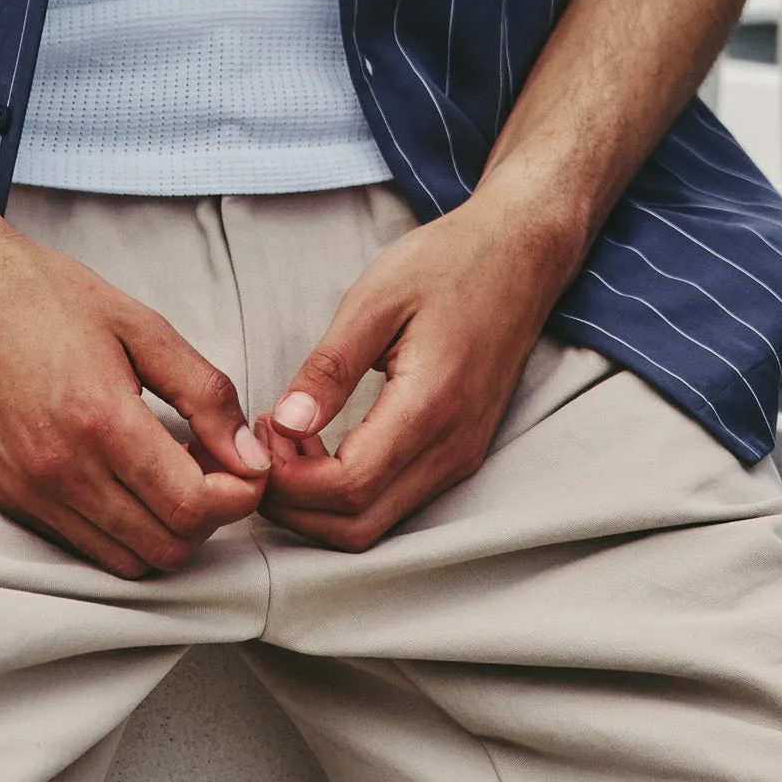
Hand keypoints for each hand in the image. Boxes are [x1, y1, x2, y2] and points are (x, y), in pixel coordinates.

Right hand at [0, 213, 269, 579]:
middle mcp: (60, 471)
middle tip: (210, 463)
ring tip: (168, 468)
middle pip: (166, 547)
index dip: (239, 494)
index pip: (193, 508)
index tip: (246, 462)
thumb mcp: (140, 324)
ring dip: (165, 529)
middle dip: (208, 516)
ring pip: (126, 561)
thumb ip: (204, 392)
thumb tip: (250, 456)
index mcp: (101, 421)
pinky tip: (125, 474)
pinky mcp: (6, 496)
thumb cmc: (41, 292)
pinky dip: (120, 529)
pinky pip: (82, 546)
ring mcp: (28, 491)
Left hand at [259, 199, 572, 551]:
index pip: (348, 487)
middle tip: (262, 449)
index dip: (289, 480)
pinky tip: (322, 448)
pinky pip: (395, 503)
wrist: (521, 254)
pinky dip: (348, 495)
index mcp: (430, 406)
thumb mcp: (376, 298)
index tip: (260, 434)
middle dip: (295, 506)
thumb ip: (330, 367)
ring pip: (376, 525)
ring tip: (287, 444)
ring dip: (319, 504)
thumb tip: (286, 423)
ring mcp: (461, 458)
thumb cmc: (449, 264)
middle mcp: (452, 448)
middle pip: (358, 527)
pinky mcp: (460, 454)